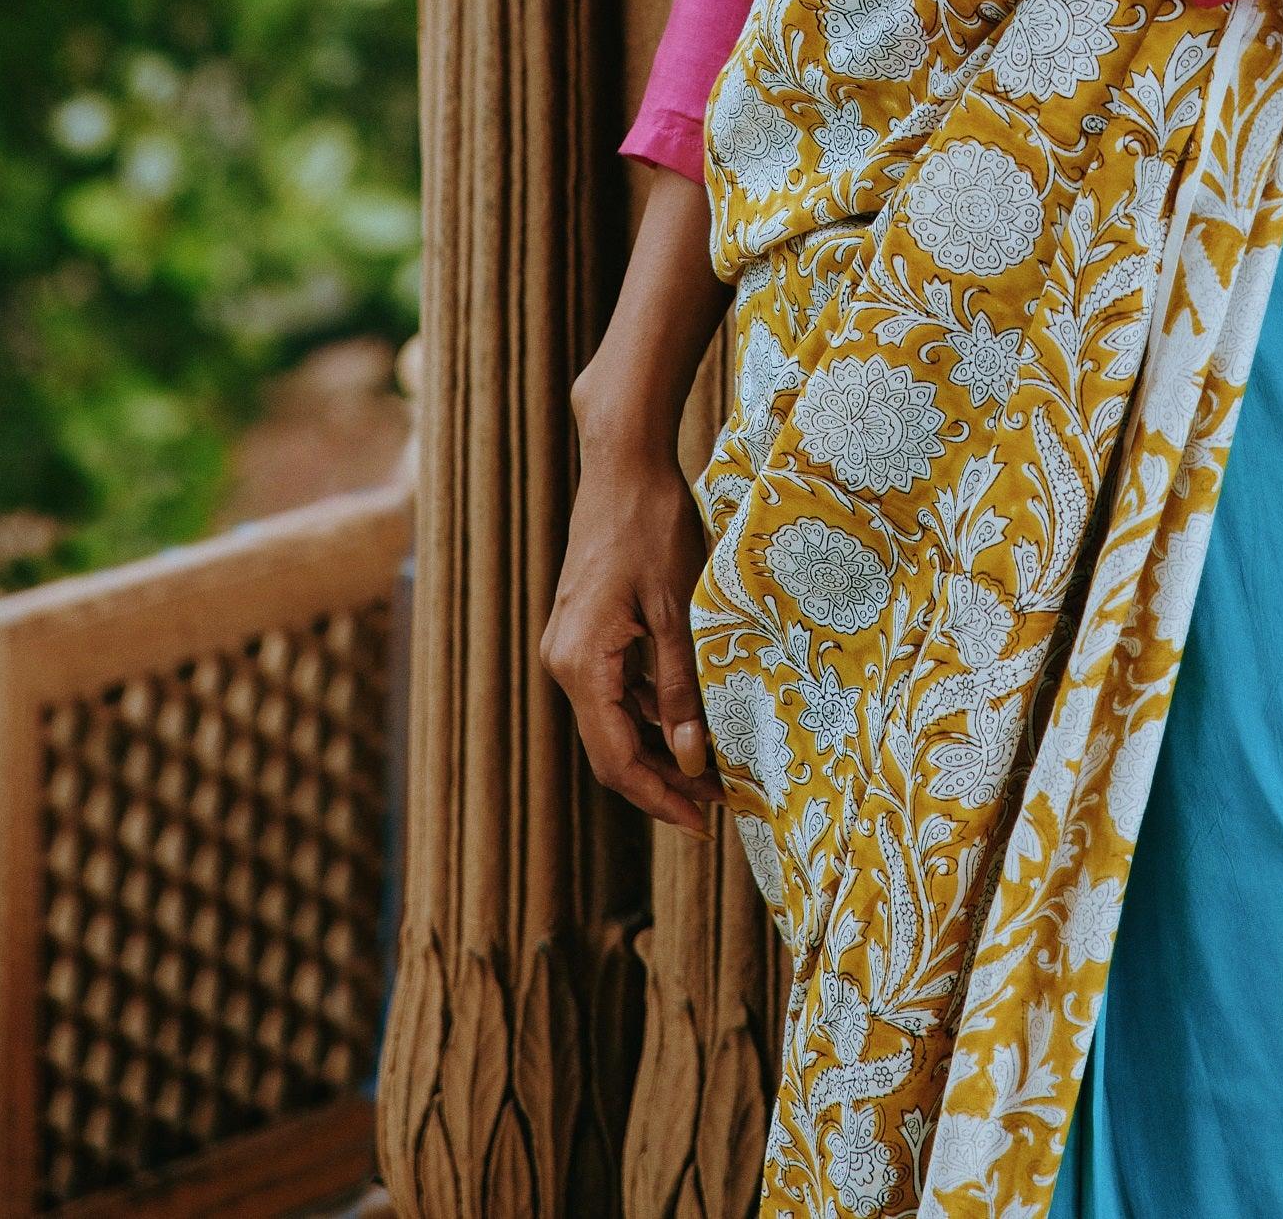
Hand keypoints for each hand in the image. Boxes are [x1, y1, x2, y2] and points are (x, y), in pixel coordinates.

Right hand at [541, 392, 719, 834]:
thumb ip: (682, 687)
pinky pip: (616, 687)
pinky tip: (692, 718)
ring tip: (715, 768)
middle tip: (717, 805)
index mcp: (580, 664)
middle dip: (663, 781)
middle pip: (611, 747)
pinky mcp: (585, 628)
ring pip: (615, 719)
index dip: (660, 797)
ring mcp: (571, 644)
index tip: (703, 823)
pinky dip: (652, 710)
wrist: (622, 460)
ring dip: (661, 747)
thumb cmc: (652, 524)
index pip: (616, 759)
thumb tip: (695, 758)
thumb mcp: (676, 609)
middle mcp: (565, 661)